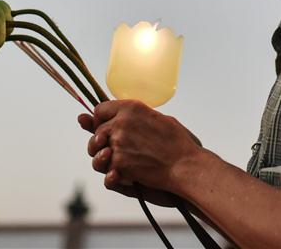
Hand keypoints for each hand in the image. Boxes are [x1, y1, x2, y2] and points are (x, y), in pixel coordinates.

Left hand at [80, 100, 201, 196]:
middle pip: (97, 131)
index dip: (100, 119)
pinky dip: (111, 173)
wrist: (184, 165)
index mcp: (131, 108)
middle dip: (102, 140)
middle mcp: (121, 123)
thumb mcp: (157, 118)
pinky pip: (105, 168)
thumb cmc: (177, 142)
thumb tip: (122, 117)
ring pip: (95, 150)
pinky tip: (120, 173)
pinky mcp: (119, 163)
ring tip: (113, 161)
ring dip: (102, 157)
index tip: (105, 126)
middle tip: (111, 148)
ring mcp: (118, 143)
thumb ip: (135, 116)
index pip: (100, 109)